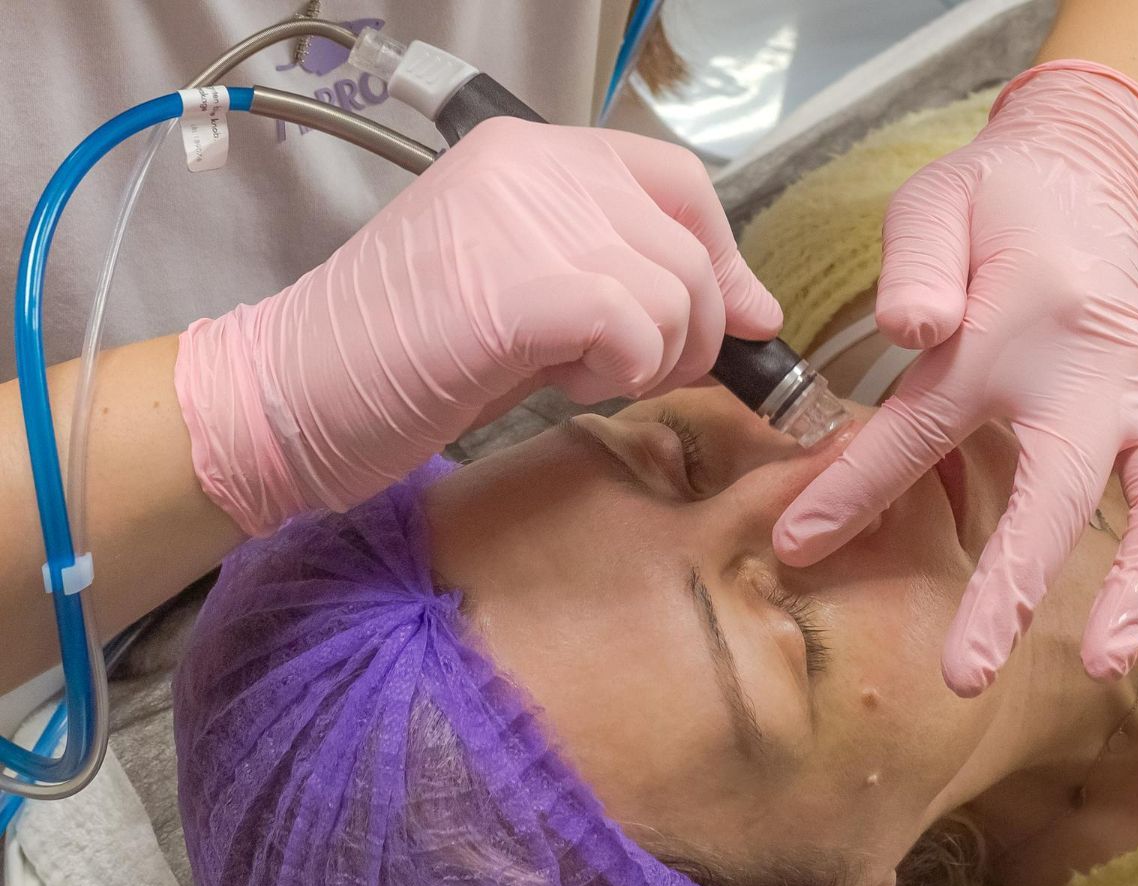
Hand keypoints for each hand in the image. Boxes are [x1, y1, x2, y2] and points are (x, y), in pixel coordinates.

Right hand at [176, 119, 778, 535]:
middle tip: (635, 373)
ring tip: (578, 377)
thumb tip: (754, 310)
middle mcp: (529, 164)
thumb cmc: (405, 353)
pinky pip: (635, 328)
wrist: (291, 391)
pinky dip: (619, 373)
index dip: (721, 256)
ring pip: (672, 292)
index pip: (677, 180)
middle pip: (686, 245)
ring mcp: (521, 216)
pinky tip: (562, 385)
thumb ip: (628, 279)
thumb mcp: (530, 292)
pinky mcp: (515, 285)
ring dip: (650, 359)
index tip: (735, 320)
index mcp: (527, 150)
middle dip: (692, 331)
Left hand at [774, 61, 1137, 693]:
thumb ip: (912, 273)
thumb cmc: (992, 202)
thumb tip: (907, 331)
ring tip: (1105, 661)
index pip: (920, 427)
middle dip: (1016, 588)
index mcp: (1011, 331)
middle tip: (969, 674)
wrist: (1082, 166)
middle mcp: (1092, 371)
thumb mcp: (931, 213)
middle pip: (1060, 492)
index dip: (853, 489)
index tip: (800, 547)